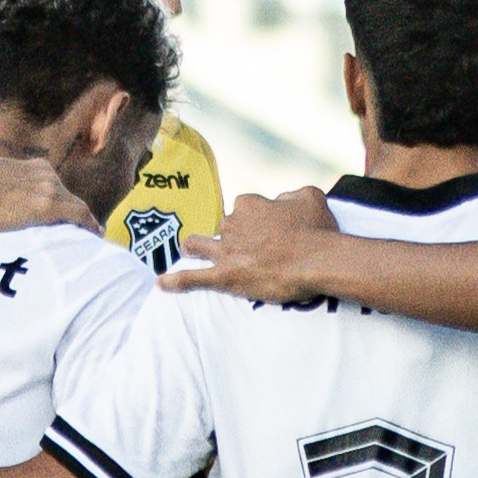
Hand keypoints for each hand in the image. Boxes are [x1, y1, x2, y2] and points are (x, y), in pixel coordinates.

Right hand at [0, 154, 101, 236]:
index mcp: (27, 164)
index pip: (50, 181)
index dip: (56, 196)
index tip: (58, 208)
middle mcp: (41, 172)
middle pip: (64, 193)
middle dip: (70, 209)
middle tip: (77, 226)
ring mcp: (47, 188)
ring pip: (74, 204)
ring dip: (83, 219)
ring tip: (91, 232)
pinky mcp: (49, 206)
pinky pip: (79, 215)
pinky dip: (89, 224)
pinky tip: (96, 234)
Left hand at [165, 187, 339, 302]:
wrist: (315, 260)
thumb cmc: (317, 230)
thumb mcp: (310, 197)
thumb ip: (291, 194)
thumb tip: (282, 200)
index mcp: (249, 203)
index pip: (244, 207)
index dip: (255, 220)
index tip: (269, 230)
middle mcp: (232, 223)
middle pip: (224, 227)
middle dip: (232, 236)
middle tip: (252, 250)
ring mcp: (225, 250)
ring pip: (198, 245)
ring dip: (194, 248)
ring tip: (189, 251)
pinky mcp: (224, 276)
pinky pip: (192, 279)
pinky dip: (174, 281)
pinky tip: (161, 283)